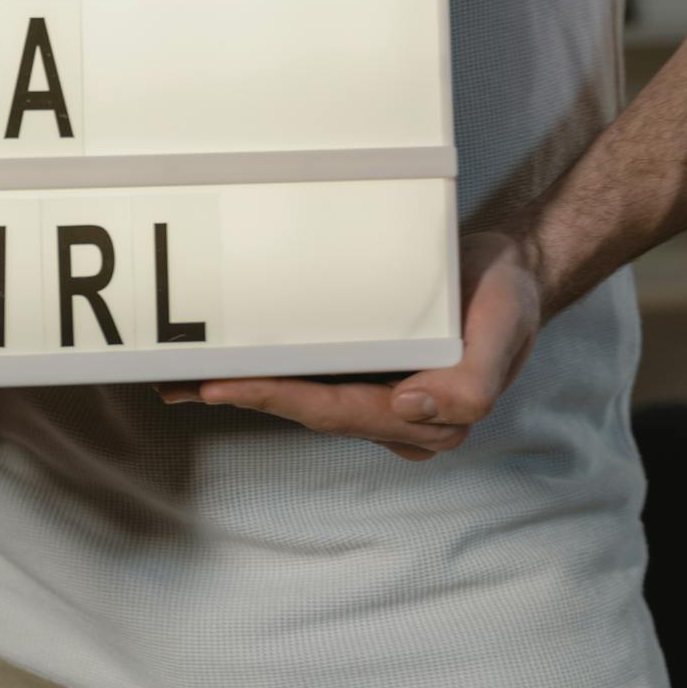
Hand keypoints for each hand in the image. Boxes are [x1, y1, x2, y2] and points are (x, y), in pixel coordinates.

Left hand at [159, 233, 542, 460]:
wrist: (511, 269)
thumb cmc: (506, 299)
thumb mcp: (504, 329)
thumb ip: (471, 382)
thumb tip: (410, 407)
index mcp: (426, 418)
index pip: (337, 411)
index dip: (276, 400)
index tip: (223, 387)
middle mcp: (394, 415)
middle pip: (304, 408)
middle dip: (240, 397)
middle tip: (177, 381)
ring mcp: (375, 394)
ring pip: (298, 395)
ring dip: (238, 388)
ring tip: (176, 377)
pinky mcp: (362, 368)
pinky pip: (306, 373)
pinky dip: (261, 369)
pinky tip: (218, 364)